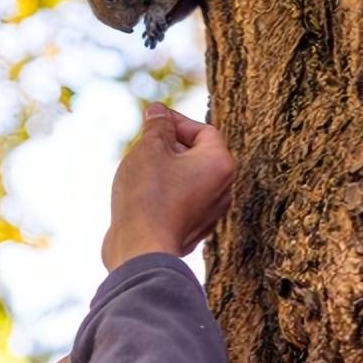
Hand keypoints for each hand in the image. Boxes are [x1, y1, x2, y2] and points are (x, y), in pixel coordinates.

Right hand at [102, 104, 234, 271]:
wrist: (140, 250)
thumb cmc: (147, 195)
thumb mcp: (149, 148)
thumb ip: (158, 126)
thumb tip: (159, 112)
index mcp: (219, 164)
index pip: (203, 130)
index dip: (176, 121)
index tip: (151, 120)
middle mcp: (222, 189)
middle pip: (197, 154)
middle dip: (169, 145)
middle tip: (142, 144)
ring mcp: (210, 213)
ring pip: (188, 178)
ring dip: (165, 169)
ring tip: (139, 169)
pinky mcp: (192, 230)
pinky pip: (181, 201)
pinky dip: (164, 192)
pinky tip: (141, 195)